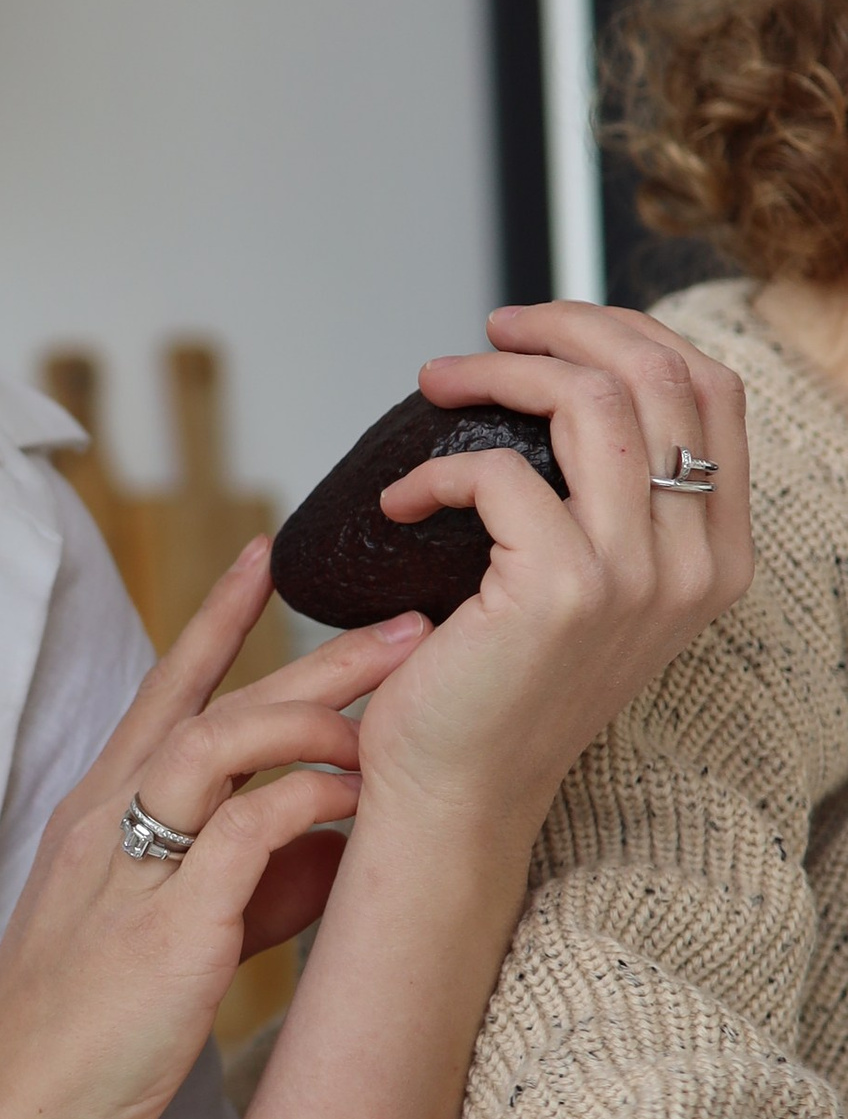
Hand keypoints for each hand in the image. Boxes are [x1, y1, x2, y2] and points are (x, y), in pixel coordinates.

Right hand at [0, 543, 423, 1118]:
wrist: (1, 1116)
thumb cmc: (78, 1041)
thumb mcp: (168, 940)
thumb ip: (250, 886)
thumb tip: (336, 848)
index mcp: (96, 817)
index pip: (162, 692)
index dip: (216, 622)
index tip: (268, 558)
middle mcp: (106, 823)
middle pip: (211, 704)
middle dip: (311, 654)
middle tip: (403, 621)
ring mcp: (131, 870)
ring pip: (220, 744)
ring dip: (313, 713)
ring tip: (393, 703)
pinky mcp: (165, 930)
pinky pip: (244, 835)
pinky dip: (304, 804)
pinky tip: (357, 797)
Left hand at [347, 301, 750, 835]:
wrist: (458, 790)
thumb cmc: (502, 684)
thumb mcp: (587, 580)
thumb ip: (606, 498)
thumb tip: (557, 379)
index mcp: (715, 556)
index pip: (711, 390)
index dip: (628, 332)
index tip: (545, 329)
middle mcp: (693, 565)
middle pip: (658, 374)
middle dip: (563, 327)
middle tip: (487, 334)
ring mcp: (636, 577)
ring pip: (589, 400)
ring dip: (496, 374)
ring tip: (437, 384)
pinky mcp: (561, 588)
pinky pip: (496, 473)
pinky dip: (434, 472)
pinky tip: (402, 504)